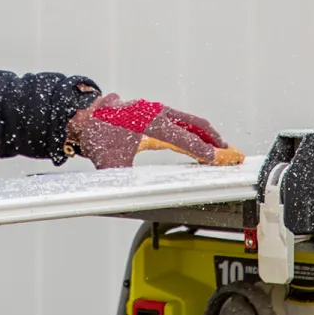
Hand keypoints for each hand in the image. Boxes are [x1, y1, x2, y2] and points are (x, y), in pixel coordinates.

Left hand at [67, 94, 242, 169]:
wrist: (82, 117)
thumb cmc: (97, 137)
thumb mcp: (111, 165)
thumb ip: (126, 183)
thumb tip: (133, 204)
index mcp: (150, 123)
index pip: (184, 139)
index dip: (203, 150)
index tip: (219, 159)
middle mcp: (156, 112)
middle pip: (194, 124)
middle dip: (214, 139)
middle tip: (230, 153)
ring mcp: (155, 110)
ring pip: (188, 120)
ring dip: (204, 133)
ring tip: (219, 148)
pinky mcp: (152, 112)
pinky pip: (178, 119)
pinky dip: (191, 129)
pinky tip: (196, 140)